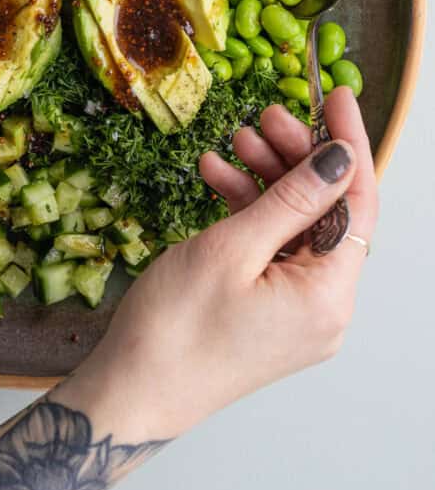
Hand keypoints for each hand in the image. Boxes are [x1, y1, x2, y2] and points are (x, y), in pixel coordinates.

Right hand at [59, 86, 377, 441]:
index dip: (349, 144)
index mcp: (327, 296)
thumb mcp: (232, 249)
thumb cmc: (174, 328)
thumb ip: (291, 199)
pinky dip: (247, 212)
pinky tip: (216, 179)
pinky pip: (269, 248)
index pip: (358, 204)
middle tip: (264, 117)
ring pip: (294, 226)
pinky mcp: (266, 310)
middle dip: (296, 159)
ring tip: (232, 143)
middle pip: (325, 213)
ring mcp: (294, 311)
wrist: (131, 393)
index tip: (336, 96)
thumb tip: (341, 158)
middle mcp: (323, 307)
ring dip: (266, 181)